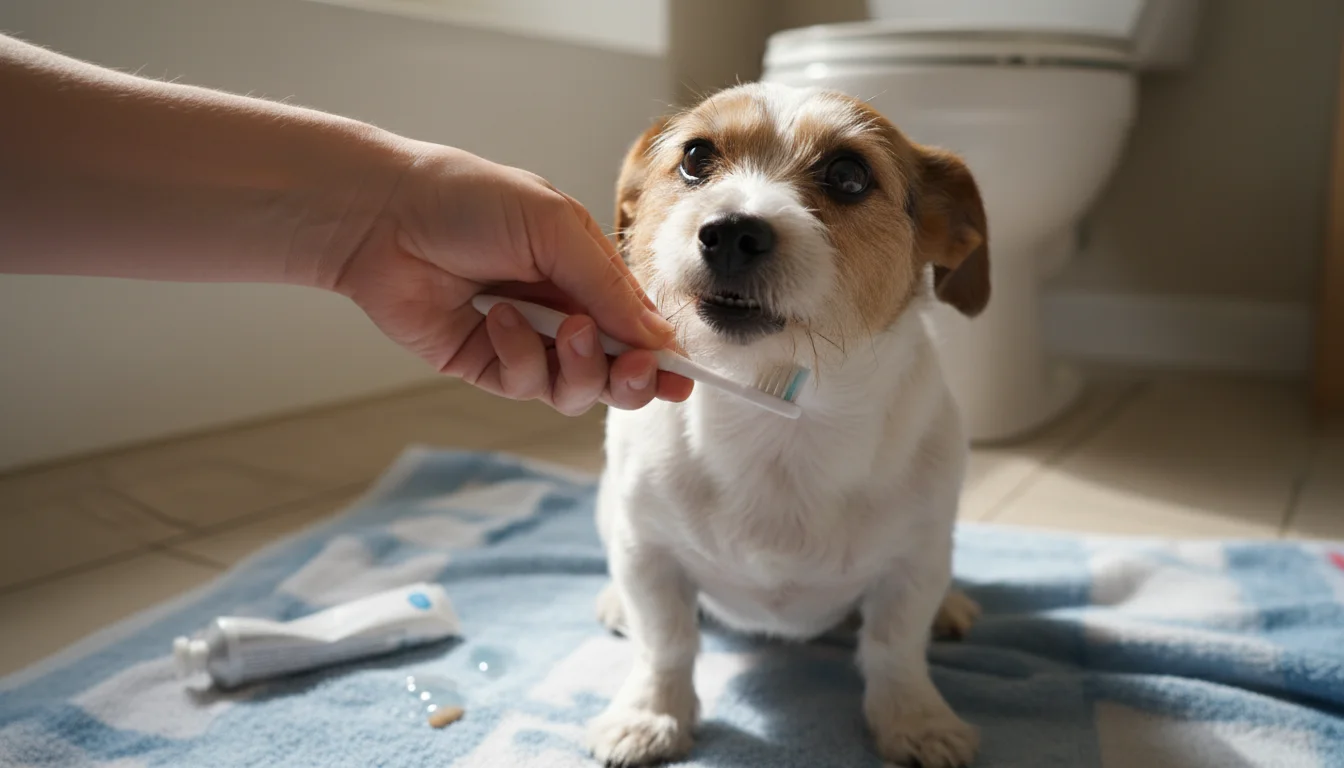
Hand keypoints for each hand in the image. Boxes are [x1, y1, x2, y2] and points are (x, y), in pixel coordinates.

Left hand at [332, 142, 692, 414]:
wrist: (384, 216)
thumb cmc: (470, 202)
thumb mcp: (556, 230)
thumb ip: (608, 287)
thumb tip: (658, 337)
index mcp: (588, 273)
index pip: (640, 326)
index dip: (663, 356)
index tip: (683, 378)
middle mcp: (563, 312)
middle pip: (617, 372)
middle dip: (631, 377)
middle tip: (630, 367)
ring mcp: (526, 342)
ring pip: (576, 390)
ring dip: (577, 366)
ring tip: (560, 329)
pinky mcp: (486, 366)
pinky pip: (525, 385)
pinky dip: (518, 355)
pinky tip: (495, 318)